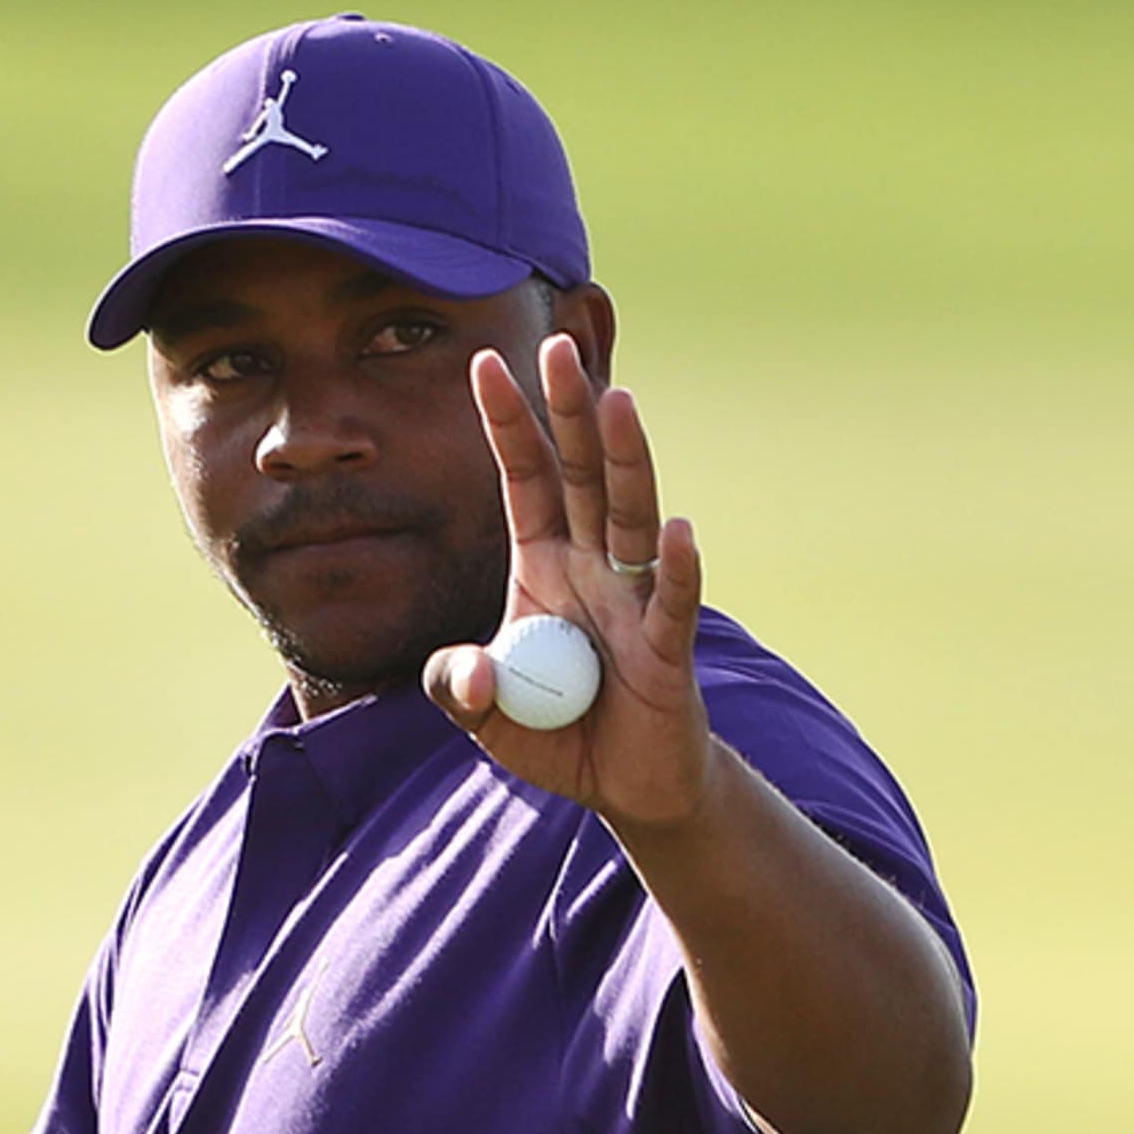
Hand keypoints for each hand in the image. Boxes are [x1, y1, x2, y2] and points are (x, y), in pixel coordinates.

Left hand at [422, 332, 715, 833]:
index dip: (506, 424)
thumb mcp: (484, 714)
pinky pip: (672, 603)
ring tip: (618, 402)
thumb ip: (457, 686)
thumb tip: (472, 675)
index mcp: (545, 565)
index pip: (525, 478)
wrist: (626, 789)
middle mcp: (593, 567)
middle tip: (556, 344)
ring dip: (625, 460)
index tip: (483, 361)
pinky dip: (677, 570)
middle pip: (581, 475)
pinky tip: (677, 532)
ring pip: (629, 517)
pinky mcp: (667, 651)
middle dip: (569, 412)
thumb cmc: (557, 735)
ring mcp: (635, 601)